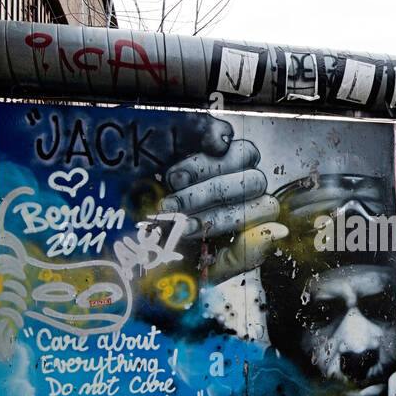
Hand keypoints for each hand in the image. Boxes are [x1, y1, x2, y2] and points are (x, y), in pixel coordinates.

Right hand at [159, 117, 287, 281]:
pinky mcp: (200, 135)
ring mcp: (223, 159)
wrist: (118, 236)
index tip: (187, 230)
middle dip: (211, 196)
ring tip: (174, 181)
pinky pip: (222, 129)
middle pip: (253, 181)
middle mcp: (239, 186)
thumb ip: (242, 254)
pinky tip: (208, 147)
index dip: (230, 219)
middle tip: (173, 208)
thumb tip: (277, 231)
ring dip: (209, 170)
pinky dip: (217, 134)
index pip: (264, 209)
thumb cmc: (160, 255)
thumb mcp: (202, 266)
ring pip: (246, 153)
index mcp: (244, 216)